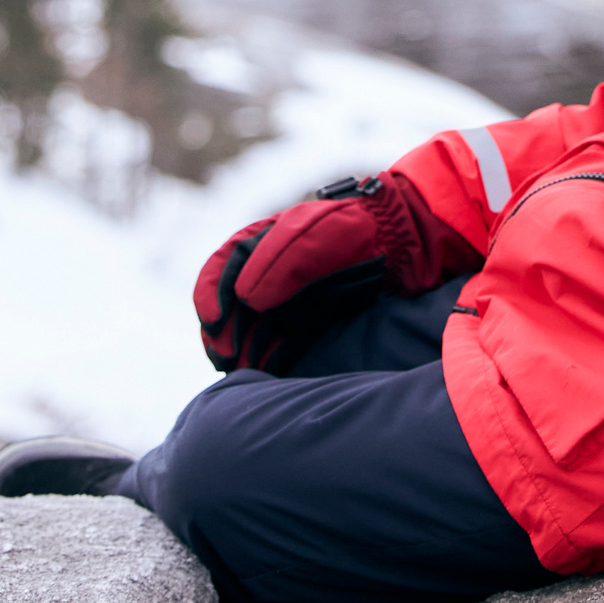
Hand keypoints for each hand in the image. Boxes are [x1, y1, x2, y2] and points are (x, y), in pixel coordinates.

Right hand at [194, 172, 481, 374]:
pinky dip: (268, 358)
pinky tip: (265, 373)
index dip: (210, 297)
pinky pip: (278, 343)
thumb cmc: (348, 229)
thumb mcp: (307, 237)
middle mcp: (266, 274)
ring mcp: (286, 299)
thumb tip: (245, 298)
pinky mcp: (307, 321)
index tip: (212, 321)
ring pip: (252, 330)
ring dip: (243, 350)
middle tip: (224, 358)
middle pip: (231, 309)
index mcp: (257, 245)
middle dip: (224, 333)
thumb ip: (275, 263)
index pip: (219, 271)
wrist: (393, 239)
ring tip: (240, 371)